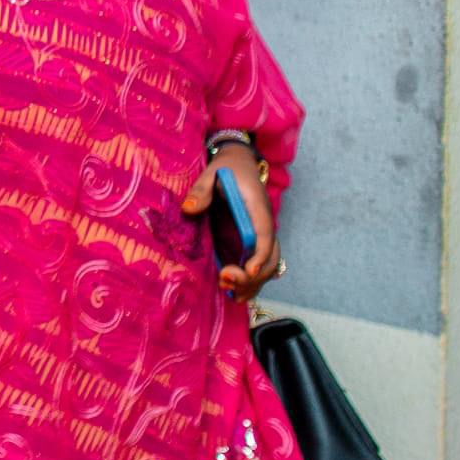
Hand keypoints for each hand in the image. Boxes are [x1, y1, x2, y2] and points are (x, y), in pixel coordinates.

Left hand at [181, 143, 281, 303]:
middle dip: (253, 275)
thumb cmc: (227, 169)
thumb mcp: (211, 172)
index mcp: (257, 208)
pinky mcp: (251, 243)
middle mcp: (264, 225)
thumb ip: (201, 189)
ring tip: (231, 293)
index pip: (264, 234)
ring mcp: (260, 236)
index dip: (259, 254)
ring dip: (253, 283)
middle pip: (269, 256)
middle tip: (226, 281)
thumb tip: (189, 208)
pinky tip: (236, 295)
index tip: (248, 270)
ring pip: (267, 266)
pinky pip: (258, 266)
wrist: (239, 165)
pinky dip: (251, 282)